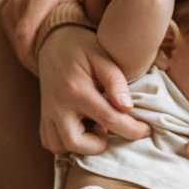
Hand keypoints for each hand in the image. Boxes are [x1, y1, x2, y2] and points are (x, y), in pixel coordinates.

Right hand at [2, 0, 109, 70]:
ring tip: (51, 71)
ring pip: (15, 42)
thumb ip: (99, 7)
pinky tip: (43, 58)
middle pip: (19, 42)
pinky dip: (26, 49)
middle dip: (34, 63)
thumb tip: (104, 36)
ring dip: (30, 57)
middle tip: (54, 80)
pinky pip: (13, 37)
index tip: (50, 71)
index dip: (34, 56)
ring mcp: (10, 6)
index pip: (26, 32)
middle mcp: (20, 0)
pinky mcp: (7, 11)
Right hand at [37, 25, 149, 154]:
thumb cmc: (82, 48)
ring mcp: (48, 112)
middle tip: (109, 130)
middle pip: (76, 142)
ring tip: (94, 128)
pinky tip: (80, 129)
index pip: (108, 119)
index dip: (131, 130)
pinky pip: (49, 142)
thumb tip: (127, 108)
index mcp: (77, 89)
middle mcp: (58, 105)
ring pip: (59, 146)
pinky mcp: (43, 116)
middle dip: (98, 145)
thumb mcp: (102, 56)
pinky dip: (65, 143)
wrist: (52, 41)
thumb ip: (116, 82)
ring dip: (80, 146)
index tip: (145, 130)